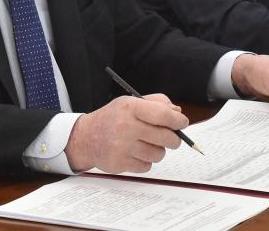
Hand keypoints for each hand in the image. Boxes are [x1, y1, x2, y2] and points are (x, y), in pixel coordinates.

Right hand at [64, 93, 186, 172]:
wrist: (85, 137)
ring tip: (147, 144)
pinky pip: (146, 167)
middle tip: (171, 138)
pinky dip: (145, 162)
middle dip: (173, 139)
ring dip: (158, 151)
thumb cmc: (113, 118)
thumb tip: (178, 113)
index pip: (163, 114)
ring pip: (158, 154)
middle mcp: (126, 127)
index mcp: (130, 108)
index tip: (182, 123)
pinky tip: (136, 153)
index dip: (178, 120)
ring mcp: (122, 147)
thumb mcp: (131, 102)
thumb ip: (156, 103)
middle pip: (165, 137)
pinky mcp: (119, 164)